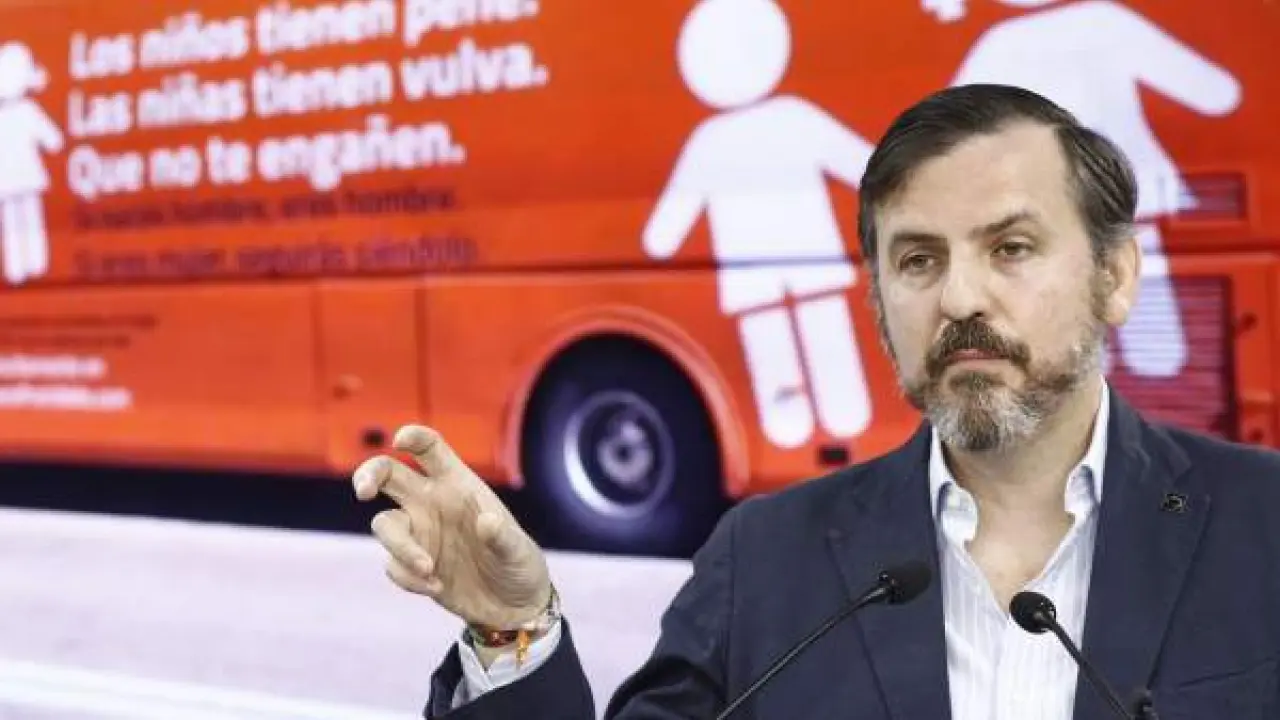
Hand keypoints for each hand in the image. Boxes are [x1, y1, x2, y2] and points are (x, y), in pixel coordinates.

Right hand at [353, 425, 551, 629]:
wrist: (511, 607)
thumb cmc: (518, 566)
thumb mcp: (518, 551)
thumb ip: (503, 537)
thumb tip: (487, 523)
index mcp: (458, 484)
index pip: (430, 449)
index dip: (413, 437)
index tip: (400, 440)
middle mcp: (432, 502)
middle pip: (387, 473)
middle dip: (368, 474)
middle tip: (363, 492)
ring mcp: (418, 533)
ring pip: (384, 525)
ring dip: (400, 548)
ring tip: (428, 570)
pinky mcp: (411, 564)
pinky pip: (392, 564)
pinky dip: (408, 578)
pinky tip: (437, 587)